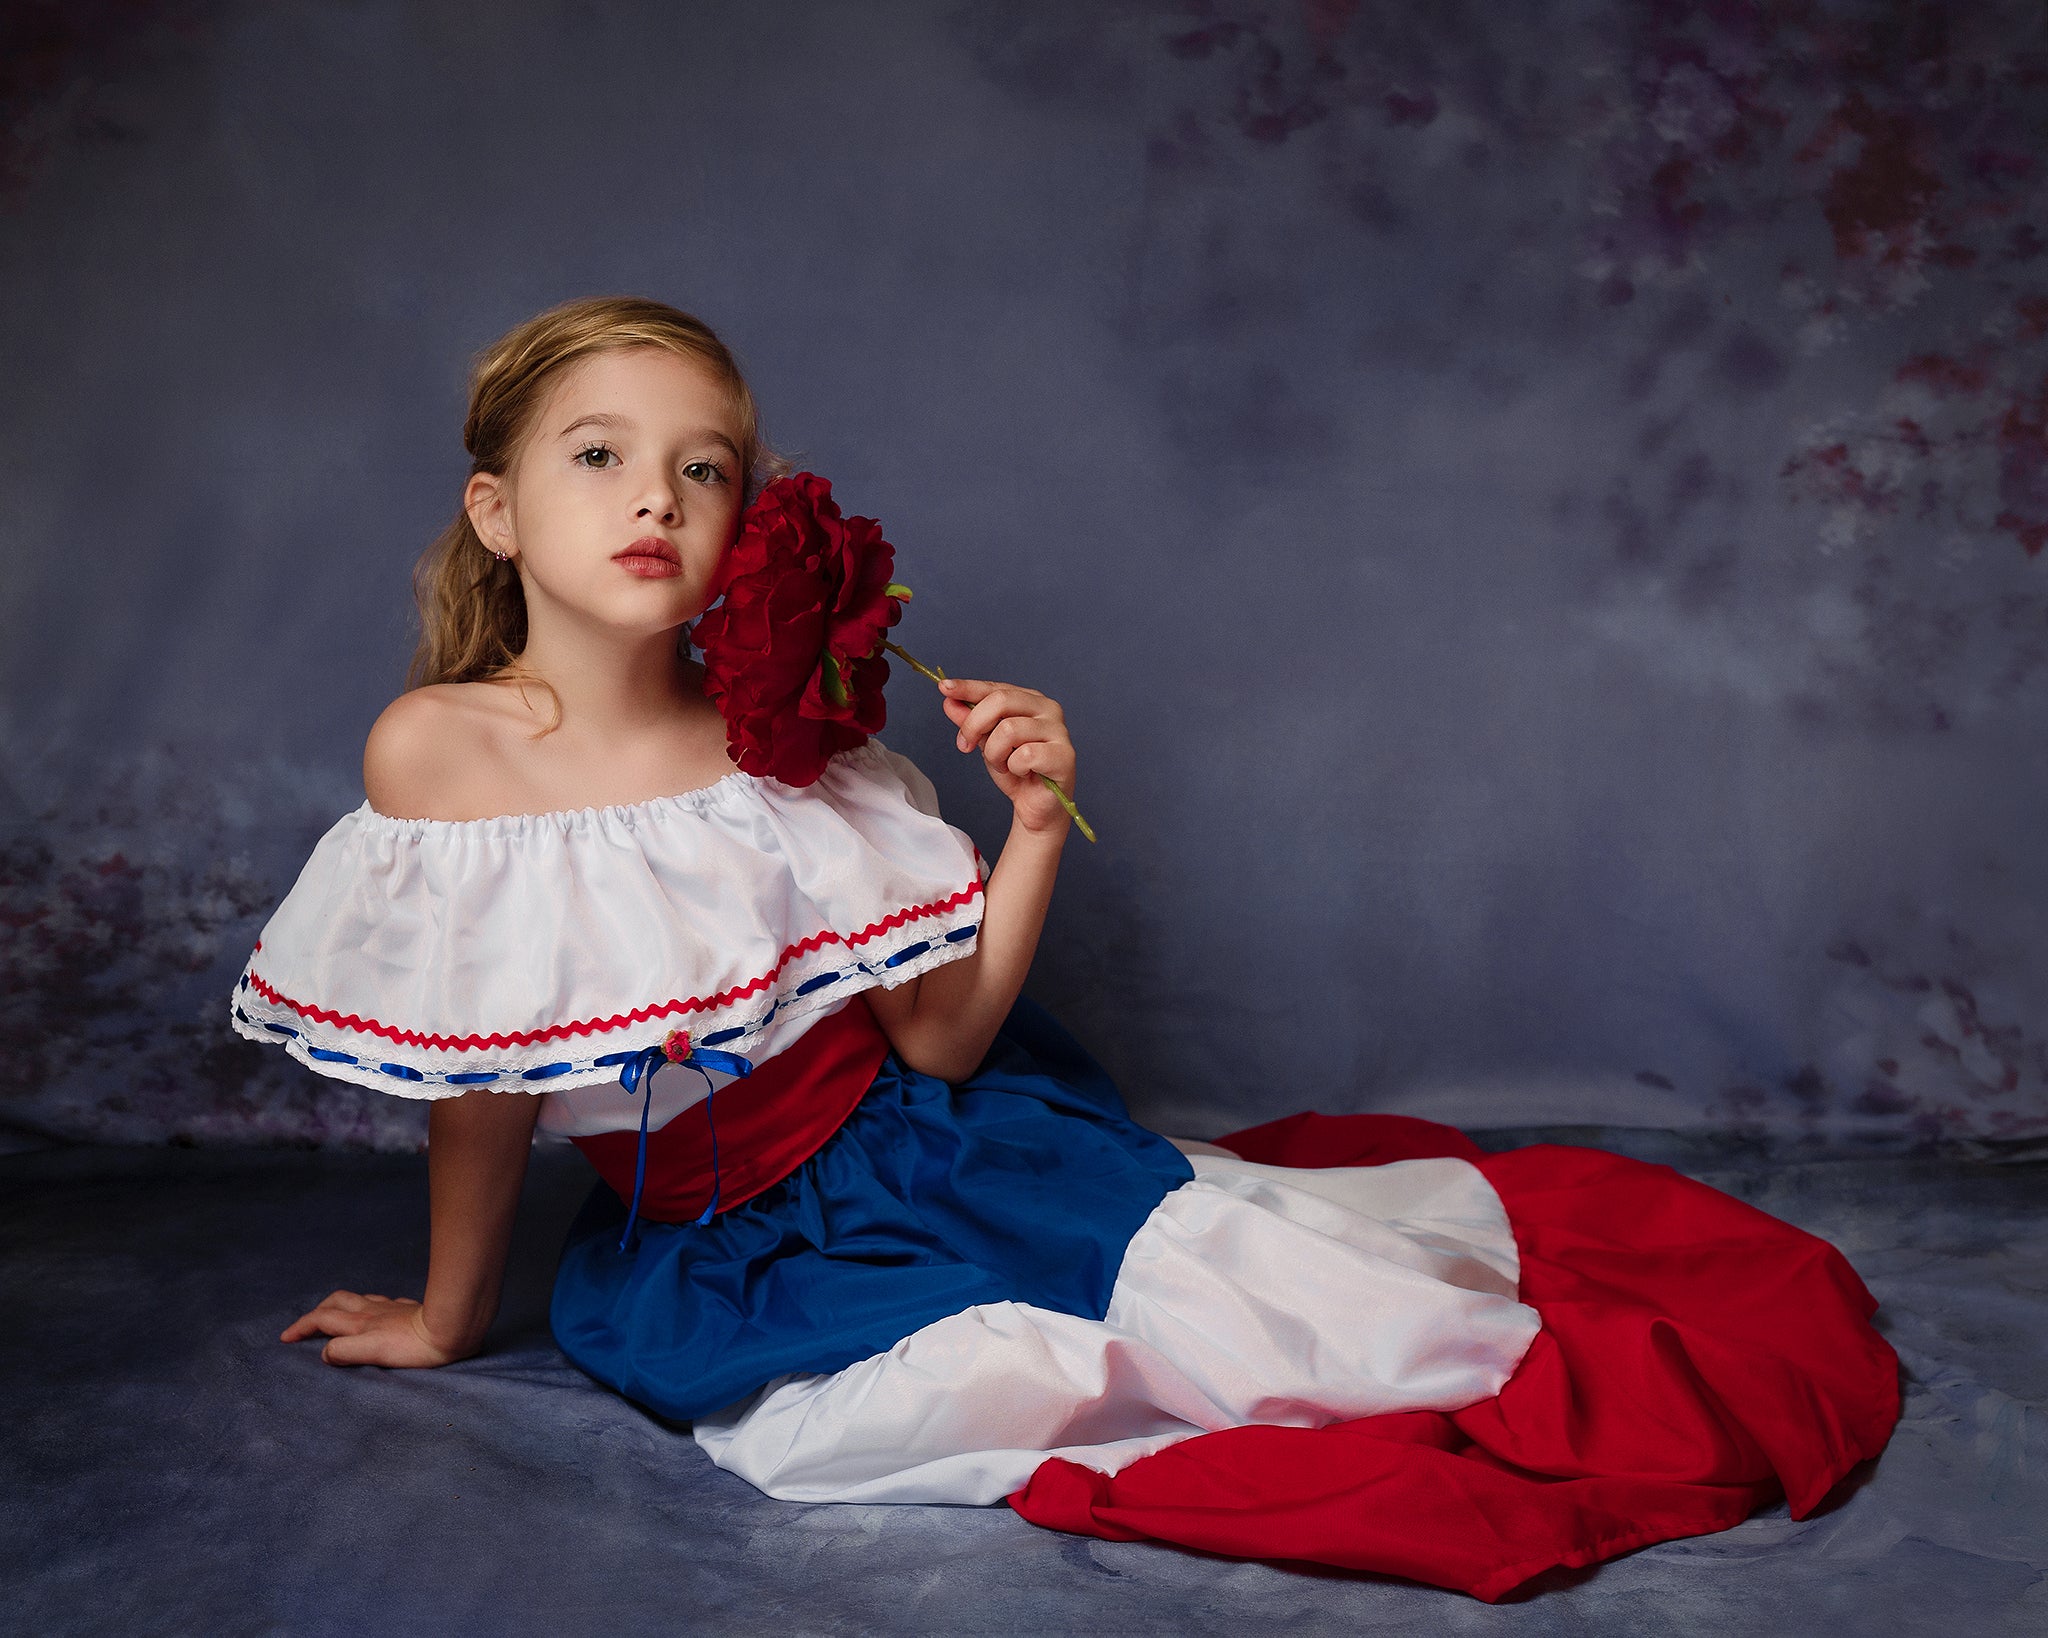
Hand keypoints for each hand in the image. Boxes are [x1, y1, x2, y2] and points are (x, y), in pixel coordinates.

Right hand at [280, 1290, 474, 1367]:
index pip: (321, 1320)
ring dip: (339, 1305)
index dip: (301, 1327)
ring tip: (335, 1315)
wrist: (450, 1328)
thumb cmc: (413, 1346)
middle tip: (305, 1325)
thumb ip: (344, 1351)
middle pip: (335, 1303)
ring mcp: (390, 1308)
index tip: (285, 1338)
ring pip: (357, 1299)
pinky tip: (376, 1311)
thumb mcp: (372, 1352)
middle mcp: (371, 1311)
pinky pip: (381, 1302)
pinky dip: (368, 1306)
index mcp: (359, 1323)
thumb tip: (325, 1351)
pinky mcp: (408, 1309)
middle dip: (316, 1312)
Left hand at [940, 677, 1074, 835]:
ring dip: (995, 754)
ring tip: (1004, 765)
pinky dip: (1014, 768)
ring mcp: (1059, 731)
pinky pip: (1024, 755)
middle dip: (974, 725)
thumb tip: (949, 701)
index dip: (968, 688)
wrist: (1035, 807)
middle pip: (1001, 701)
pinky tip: (1023, 773)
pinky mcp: (1064, 755)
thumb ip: (970, 721)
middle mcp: (1048, 709)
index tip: (944, 688)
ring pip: (1008, 730)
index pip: (995, 688)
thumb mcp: (985, 743)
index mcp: (1031, 700)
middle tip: (965, 746)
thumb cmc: (1016, 772)